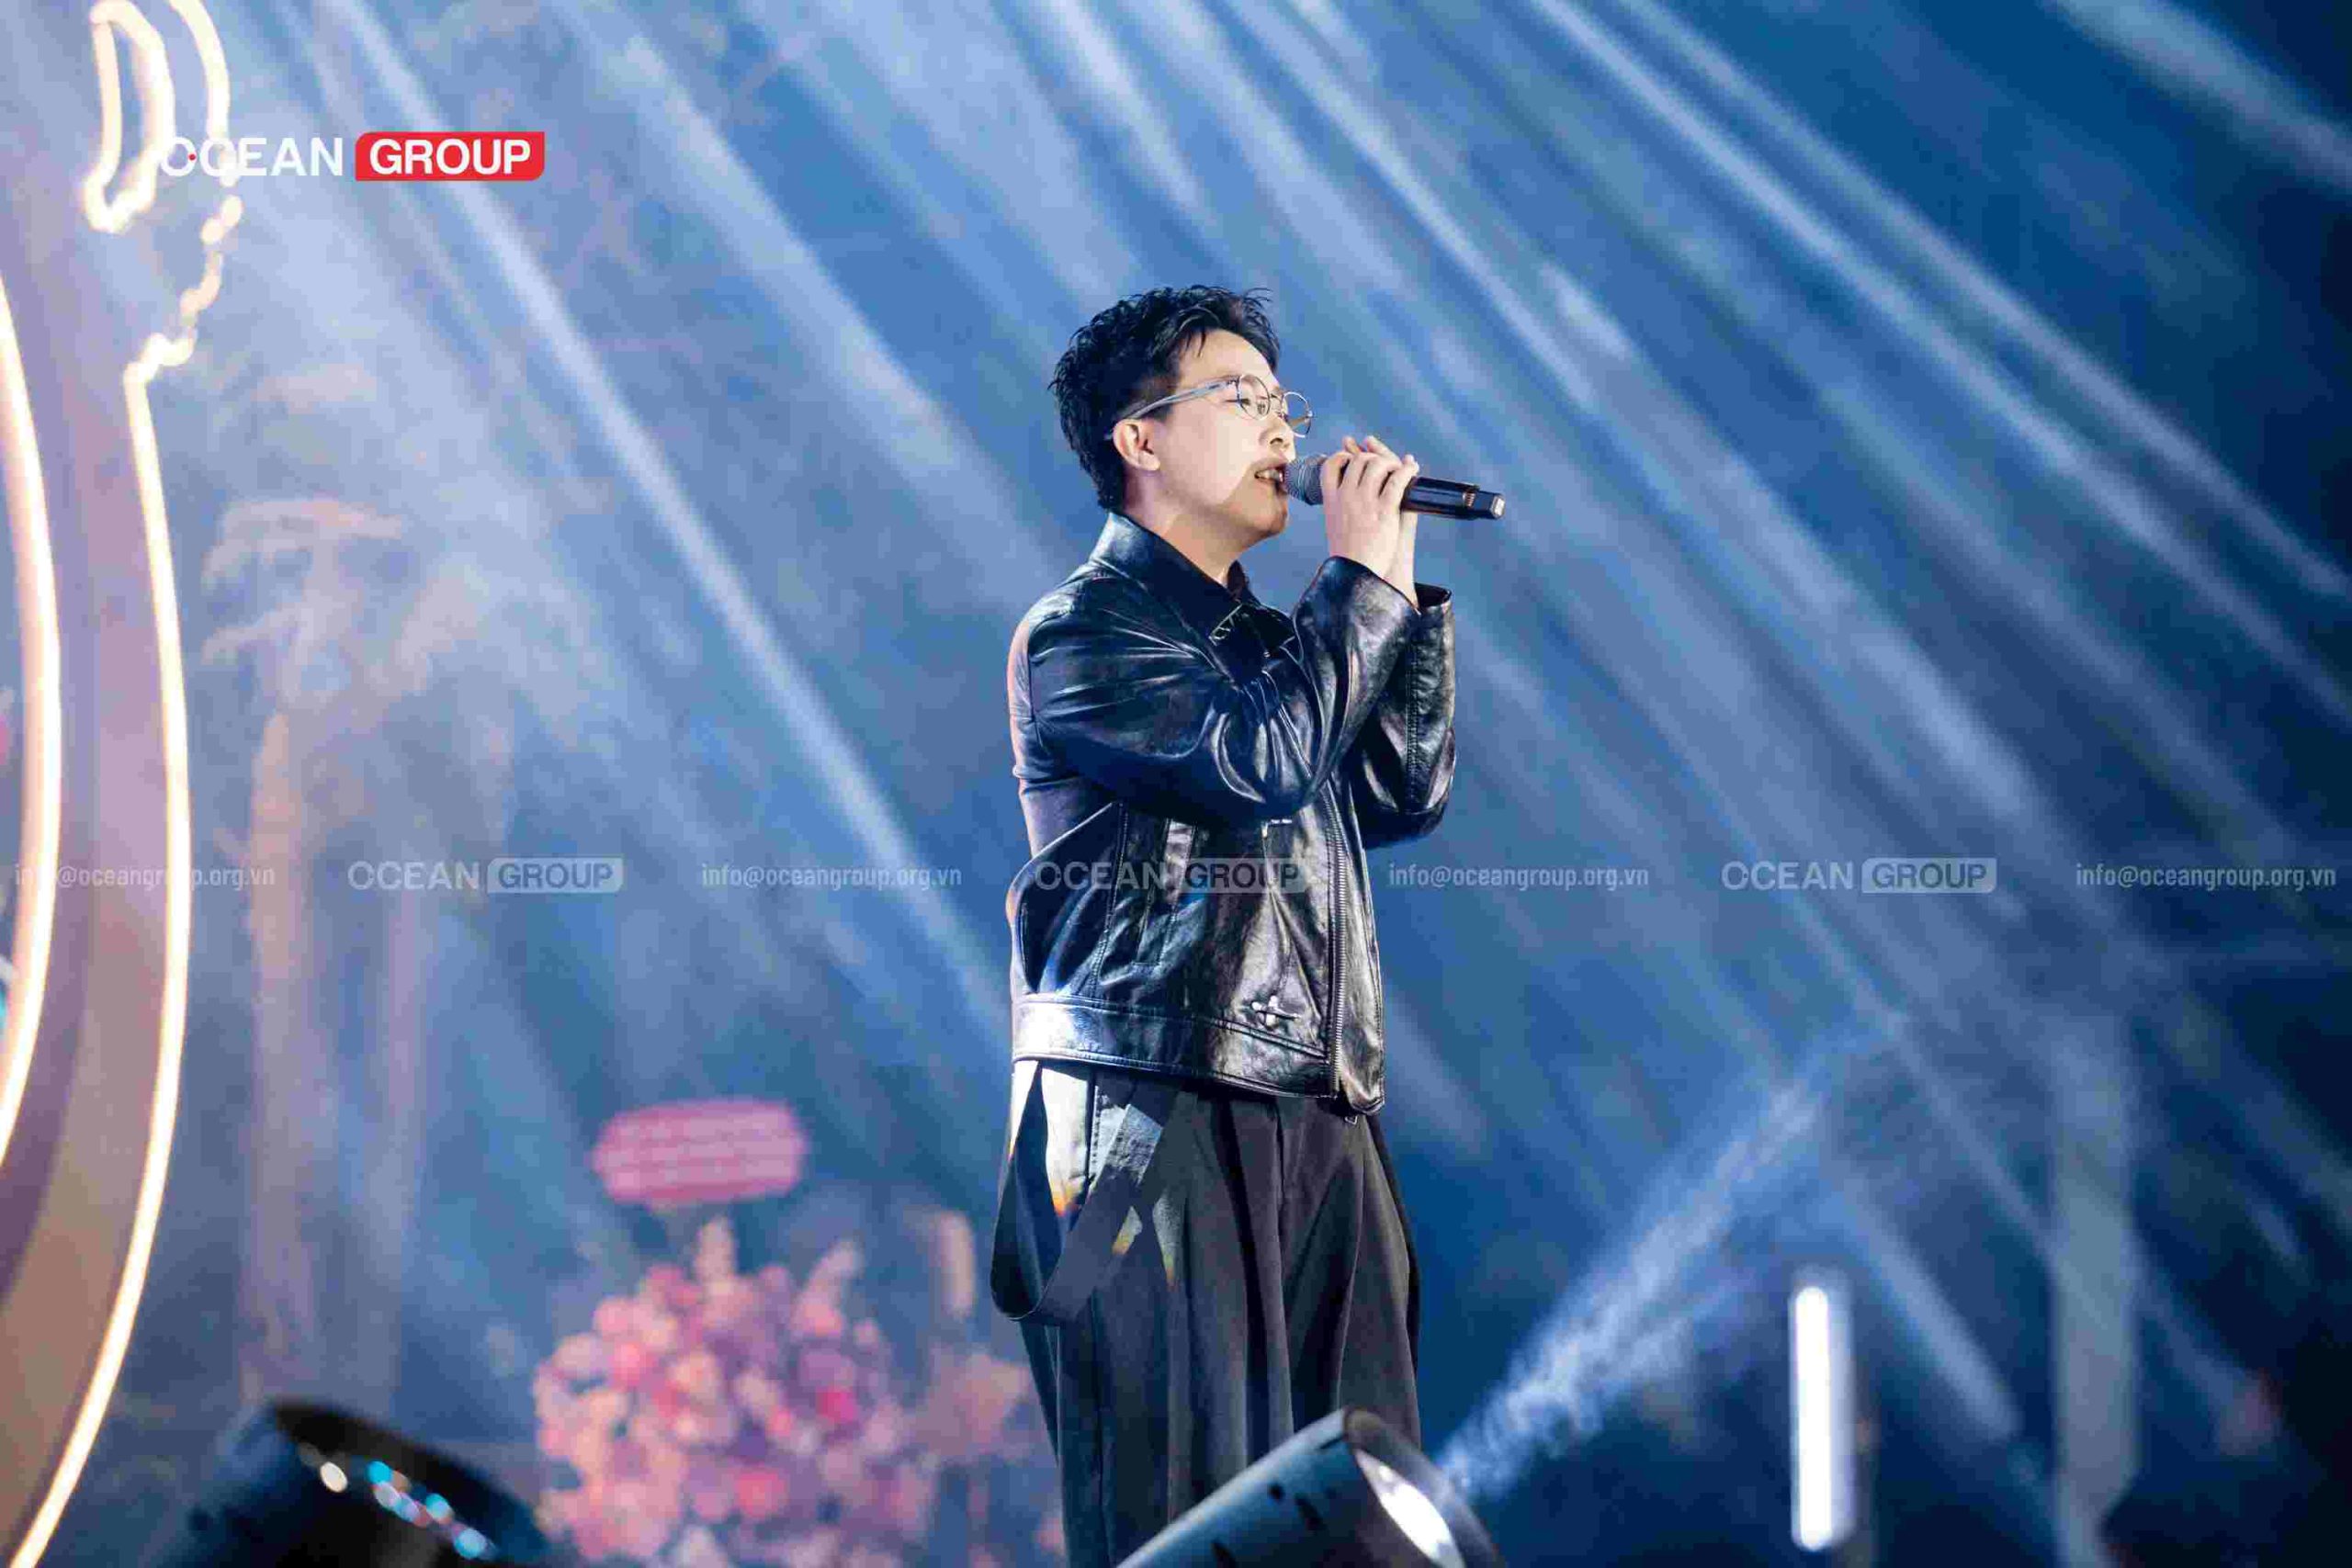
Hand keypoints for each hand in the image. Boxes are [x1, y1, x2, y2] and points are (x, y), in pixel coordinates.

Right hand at [1321, 433, 1418, 594]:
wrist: (1355, 574)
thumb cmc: (1347, 556)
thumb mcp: (1334, 527)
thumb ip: (1338, 508)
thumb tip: (1345, 498)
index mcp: (1331, 501)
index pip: (1330, 466)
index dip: (1343, 457)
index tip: (1353, 458)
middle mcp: (1346, 497)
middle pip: (1358, 461)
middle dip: (1372, 457)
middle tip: (1382, 464)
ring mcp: (1365, 501)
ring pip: (1377, 465)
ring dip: (1390, 462)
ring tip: (1397, 468)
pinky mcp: (1384, 510)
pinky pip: (1397, 481)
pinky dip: (1407, 471)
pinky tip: (1412, 468)